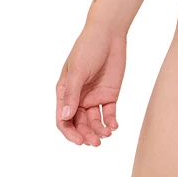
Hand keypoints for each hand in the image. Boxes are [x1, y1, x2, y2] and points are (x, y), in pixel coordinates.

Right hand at [56, 24, 126, 145]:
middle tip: (95, 142)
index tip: (79, 141)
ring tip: (107, 134)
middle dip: (86, 134)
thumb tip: (65, 117)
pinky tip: (114, 126)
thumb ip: (72, 94)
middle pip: (79, 124)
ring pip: (94, 121)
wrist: (109, 33)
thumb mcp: (78, 70)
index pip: (63, 119)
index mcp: (65, 92)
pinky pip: (108, 113)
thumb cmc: (88, 47)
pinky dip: (110, 121)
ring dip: (99, 130)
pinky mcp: (109, 94)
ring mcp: (94, 96)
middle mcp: (78, 98)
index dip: (70, 133)